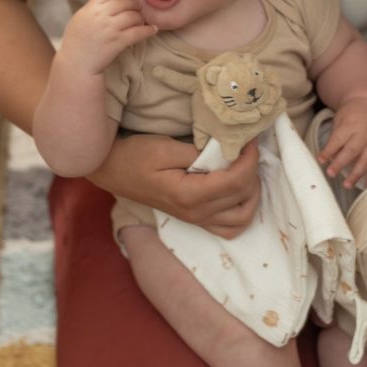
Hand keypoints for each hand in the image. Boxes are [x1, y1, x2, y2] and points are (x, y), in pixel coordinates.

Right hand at [59, 0, 155, 73]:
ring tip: (141, 22)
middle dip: (133, 6)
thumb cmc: (76, 44)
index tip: (123, 4)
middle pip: (124, 2)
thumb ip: (92, 9)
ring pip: (133, 15)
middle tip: (137, 11)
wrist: (77, 65)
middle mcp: (99, 16)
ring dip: (140, 18)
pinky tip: (153, 30)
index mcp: (89, 9)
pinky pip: (138, 32)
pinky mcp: (118, 41)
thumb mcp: (79, 20)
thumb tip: (109, 2)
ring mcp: (110, 28)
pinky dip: (148, 30)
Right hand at [88, 134, 261, 238]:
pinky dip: (242, 210)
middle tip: (247, 148)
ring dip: (252, 192)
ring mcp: (197, 220)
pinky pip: (231, 227)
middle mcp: (197, 213)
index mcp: (189, 195)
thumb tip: (228, 151)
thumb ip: (199, 152)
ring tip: (245, 168)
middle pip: (244, 196)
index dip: (250, 158)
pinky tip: (238, 190)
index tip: (249, 139)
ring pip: (243, 217)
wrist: (114, 171)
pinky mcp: (196, 220)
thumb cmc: (135, 156)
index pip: (237, 180)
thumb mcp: (165, 147)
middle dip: (253, 169)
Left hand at [317, 95, 366, 188]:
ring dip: (357, 174)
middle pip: (352, 151)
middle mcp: (364, 134)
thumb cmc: (351, 112)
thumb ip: (335, 137)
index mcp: (351, 125)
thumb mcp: (339, 119)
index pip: (338, 140)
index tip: (321, 160)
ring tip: (347, 185)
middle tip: (330, 174)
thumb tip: (329, 157)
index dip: (329, 150)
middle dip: (340, 163)